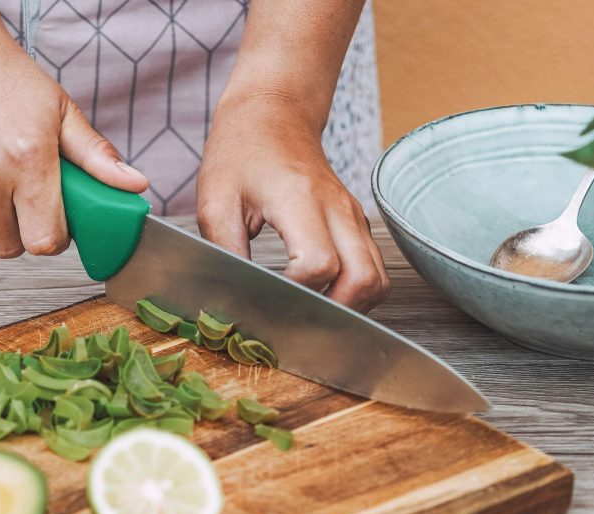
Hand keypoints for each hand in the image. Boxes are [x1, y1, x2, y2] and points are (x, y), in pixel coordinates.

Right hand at [0, 8, 146, 258]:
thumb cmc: (4, 75)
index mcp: (28, 159)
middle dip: (19, 231)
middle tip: (21, 198)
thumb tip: (134, 184)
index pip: (44, 241)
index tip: (51, 223)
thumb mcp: (59, 109)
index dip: (52, 238)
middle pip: (6, 247)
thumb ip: (95, 154)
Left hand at [197, 95, 388, 311]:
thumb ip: (224, 250)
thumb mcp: (215, 201)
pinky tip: (323, 297)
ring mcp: (353, 216)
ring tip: (311, 313)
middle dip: (333, 312)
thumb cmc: (240, 153)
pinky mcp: (356, 223)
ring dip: (350, 306)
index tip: (266, 297)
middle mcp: (338, 209)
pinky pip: (374, 269)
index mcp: (301, 200)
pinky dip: (356, 292)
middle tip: (296, 319)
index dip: (294, 292)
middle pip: (363, 280)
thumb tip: (231, 297)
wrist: (273, 113)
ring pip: (378, 280)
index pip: (318, 265)